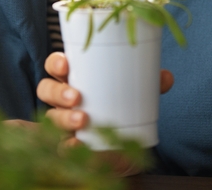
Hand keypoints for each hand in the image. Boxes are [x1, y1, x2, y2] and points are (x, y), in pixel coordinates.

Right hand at [37, 52, 173, 136]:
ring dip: (64, 118)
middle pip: (46, 89)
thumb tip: (165, 77)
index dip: (56, 63)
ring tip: (82, 120)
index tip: (66, 64)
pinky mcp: (69, 146)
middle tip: (77, 96)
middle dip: (58, 92)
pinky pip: (60, 146)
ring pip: (51, 118)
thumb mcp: (135, 94)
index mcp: (75, 79)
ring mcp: (63, 124)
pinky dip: (66, 145)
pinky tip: (76, 145)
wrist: (123, 149)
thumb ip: (149, 85)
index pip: (55, 66)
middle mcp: (63, 100)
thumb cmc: (121, 109)